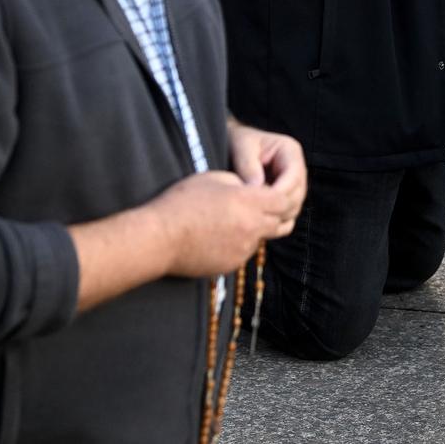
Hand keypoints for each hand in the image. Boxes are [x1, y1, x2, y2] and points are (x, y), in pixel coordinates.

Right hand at [150, 170, 299, 278]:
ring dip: (255, 230)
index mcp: (250, 202)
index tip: (271, 192)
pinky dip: (239, 244)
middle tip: (261, 207)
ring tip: (232, 221)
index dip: (281, 195)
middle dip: (275, 214)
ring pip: (261, 238)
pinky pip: (243, 252)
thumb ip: (240, 183)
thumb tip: (251, 189)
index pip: (284, 201)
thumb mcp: (214, 179)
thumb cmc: (182, 204)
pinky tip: (218, 236)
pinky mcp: (231, 265)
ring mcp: (243, 250)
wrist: (159, 238)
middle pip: (280, 222)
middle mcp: (252, 227)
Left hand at [227, 122, 306, 225]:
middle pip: (297, 195)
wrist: (233, 145)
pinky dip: (275, 220)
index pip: (293, 177)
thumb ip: (248, 165)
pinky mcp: (285, 197)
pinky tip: (258, 222)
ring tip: (254, 218)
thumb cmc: (238, 141)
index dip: (280, 192)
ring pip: (294, 207)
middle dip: (278, 207)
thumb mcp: (241, 146)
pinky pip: (286, 214)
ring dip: (277, 215)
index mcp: (290, 151)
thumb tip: (256, 187)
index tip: (260, 203)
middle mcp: (296, 168)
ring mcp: (293, 184)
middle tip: (254, 214)